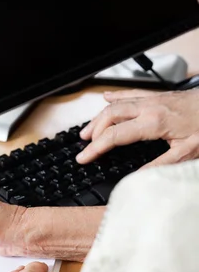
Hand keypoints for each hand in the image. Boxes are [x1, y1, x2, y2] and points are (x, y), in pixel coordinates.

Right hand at [77, 89, 198, 167]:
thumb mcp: (187, 154)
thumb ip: (159, 166)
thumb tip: (137, 178)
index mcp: (154, 123)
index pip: (115, 135)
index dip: (96, 148)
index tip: (84, 157)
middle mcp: (150, 107)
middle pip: (110, 116)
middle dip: (93, 131)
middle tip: (84, 146)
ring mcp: (153, 99)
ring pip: (117, 104)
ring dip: (99, 117)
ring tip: (87, 130)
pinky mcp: (159, 96)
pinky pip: (130, 93)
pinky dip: (115, 96)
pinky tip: (105, 97)